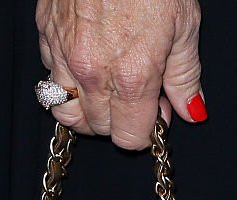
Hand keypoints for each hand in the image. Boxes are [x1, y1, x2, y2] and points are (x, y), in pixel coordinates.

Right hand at [36, 0, 205, 149]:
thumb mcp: (184, 24)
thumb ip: (185, 76)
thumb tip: (190, 111)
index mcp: (132, 77)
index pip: (130, 137)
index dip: (146, 130)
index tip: (156, 113)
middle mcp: (93, 73)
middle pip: (99, 129)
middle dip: (119, 118)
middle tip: (136, 93)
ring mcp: (63, 54)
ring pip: (66, 111)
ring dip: (87, 108)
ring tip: (106, 88)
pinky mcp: (45, 32)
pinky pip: (50, 75)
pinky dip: (67, 77)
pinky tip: (88, 58)